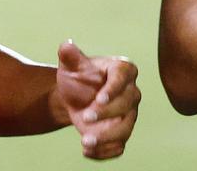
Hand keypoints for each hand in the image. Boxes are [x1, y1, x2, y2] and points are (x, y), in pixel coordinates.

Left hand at [55, 40, 140, 158]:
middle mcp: (131, 92)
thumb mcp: (71, 64)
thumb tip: (65, 45)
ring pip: (126, 129)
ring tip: (84, 141)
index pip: (122, 78)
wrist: (75, 98)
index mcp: (122, 69)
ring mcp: (129, 114)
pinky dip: (103, 152)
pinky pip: (118, 146)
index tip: (98, 100)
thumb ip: (70, 56)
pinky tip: (86, 150)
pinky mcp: (122, 133)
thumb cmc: (77, 76)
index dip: (112, 90)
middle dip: (106, 114)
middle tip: (84, 118)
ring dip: (106, 137)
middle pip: (126, 105)